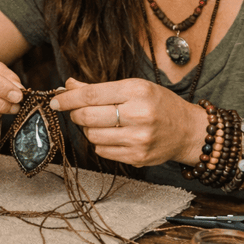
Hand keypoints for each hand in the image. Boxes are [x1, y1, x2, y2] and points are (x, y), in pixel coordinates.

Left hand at [49, 77, 204, 166]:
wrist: (188, 130)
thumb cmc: (158, 104)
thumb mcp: (133, 87)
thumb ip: (99, 88)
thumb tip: (68, 86)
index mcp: (136, 91)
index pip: (91, 95)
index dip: (67, 98)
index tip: (55, 100)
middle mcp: (138, 115)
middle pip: (87, 116)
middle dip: (75, 114)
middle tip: (77, 111)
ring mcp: (138, 139)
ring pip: (92, 135)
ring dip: (89, 128)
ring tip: (102, 122)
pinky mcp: (137, 157)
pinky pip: (102, 150)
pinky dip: (100, 142)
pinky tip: (112, 135)